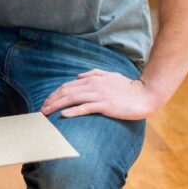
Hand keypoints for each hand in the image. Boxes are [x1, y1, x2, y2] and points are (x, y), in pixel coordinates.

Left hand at [41, 69, 159, 119]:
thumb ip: (94, 73)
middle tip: (41, 110)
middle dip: (51, 100)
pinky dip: (73, 111)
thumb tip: (78, 75)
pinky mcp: (106, 105)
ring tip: (46, 113)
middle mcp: (93, 85)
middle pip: (66, 92)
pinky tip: (64, 115)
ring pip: (72, 99)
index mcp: (92, 79)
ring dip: (56, 106)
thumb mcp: (110, 75)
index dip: (55, 94)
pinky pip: (86, 107)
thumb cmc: (129, 87)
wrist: (146, 94)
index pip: (67, 86)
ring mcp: (99, 95)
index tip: (46, 102)